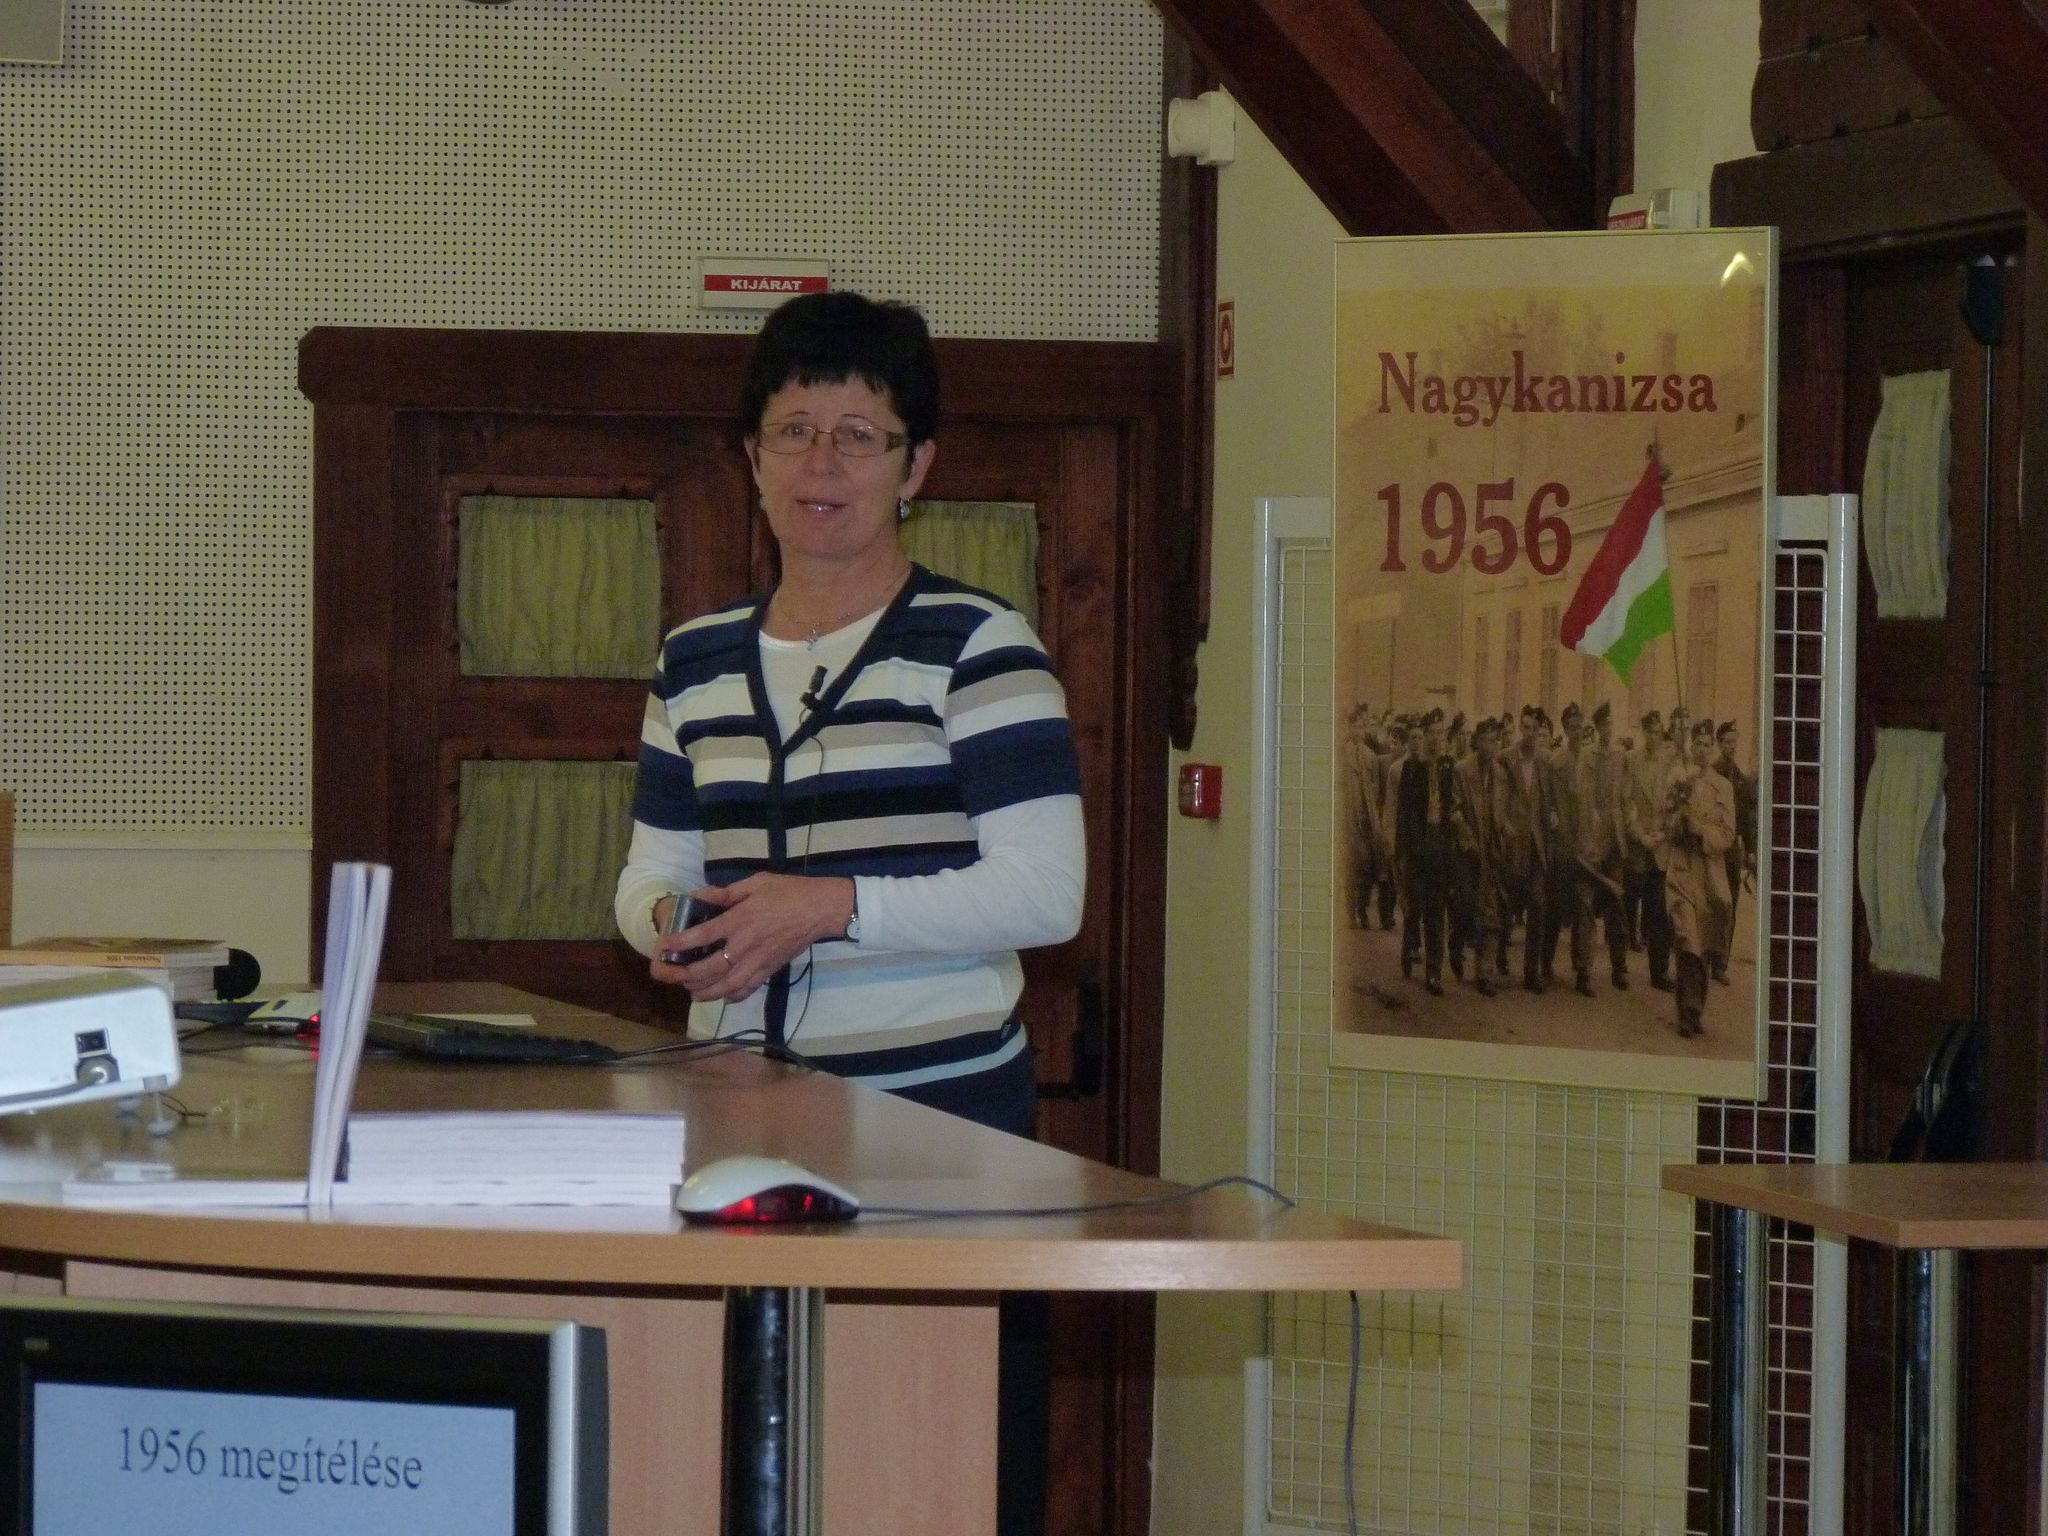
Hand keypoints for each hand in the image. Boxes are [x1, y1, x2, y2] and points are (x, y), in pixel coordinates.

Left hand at [649, 875, 854, 1002]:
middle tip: (670, 976)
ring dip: (706, 991)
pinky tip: (723, 997)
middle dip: (685, 975)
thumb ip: (726, 892)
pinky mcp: (770, 970)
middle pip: (709, 968)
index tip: (664, 946)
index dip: (681, 942)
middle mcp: (745, 945)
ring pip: (727, 985)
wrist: (820, 910)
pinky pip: (748, 988)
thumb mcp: (756, 883)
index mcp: (740, 920)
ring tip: (691, 992)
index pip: (703, 935)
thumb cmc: (788, 892)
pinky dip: (733, 996)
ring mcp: (758, 961)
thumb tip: (700, 895)